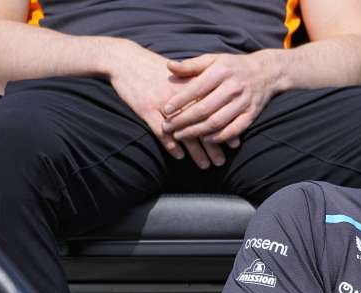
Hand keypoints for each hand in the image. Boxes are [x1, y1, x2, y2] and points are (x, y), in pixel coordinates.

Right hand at [105, 40, 225, 165]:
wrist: (126, 60)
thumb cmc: (155, 69)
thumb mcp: (181, 74)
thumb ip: (198, 88)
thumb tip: (219, 105)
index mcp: (191, 88)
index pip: (213, 112)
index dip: (224, 129)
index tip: (234, 144)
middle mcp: (180, 97)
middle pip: (201, 125)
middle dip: (213, 146)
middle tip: (221, 162)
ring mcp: (162, 104)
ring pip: (184, 132)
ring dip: (196, 152)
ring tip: (206, 166)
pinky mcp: (146, 109)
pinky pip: (161, 132)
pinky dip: (171, 145)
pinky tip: (180, 157)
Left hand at [162, 52, 279, 146]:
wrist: (266, 73)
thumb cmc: (232, 66)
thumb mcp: (213, 59)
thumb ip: (191, 65)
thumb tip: (169, 67)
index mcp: (221, 72)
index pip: (196, 88)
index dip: (180, 100)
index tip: (165, 110)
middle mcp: (233, 88)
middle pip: (204, 109)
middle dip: (183, 120)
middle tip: (168, 127)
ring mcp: (243, 103)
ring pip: (217, 122)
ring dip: (197, 132)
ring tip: (180, 136)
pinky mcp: (251, 115)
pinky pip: (234, 130)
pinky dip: (219, 137)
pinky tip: (205, 140)